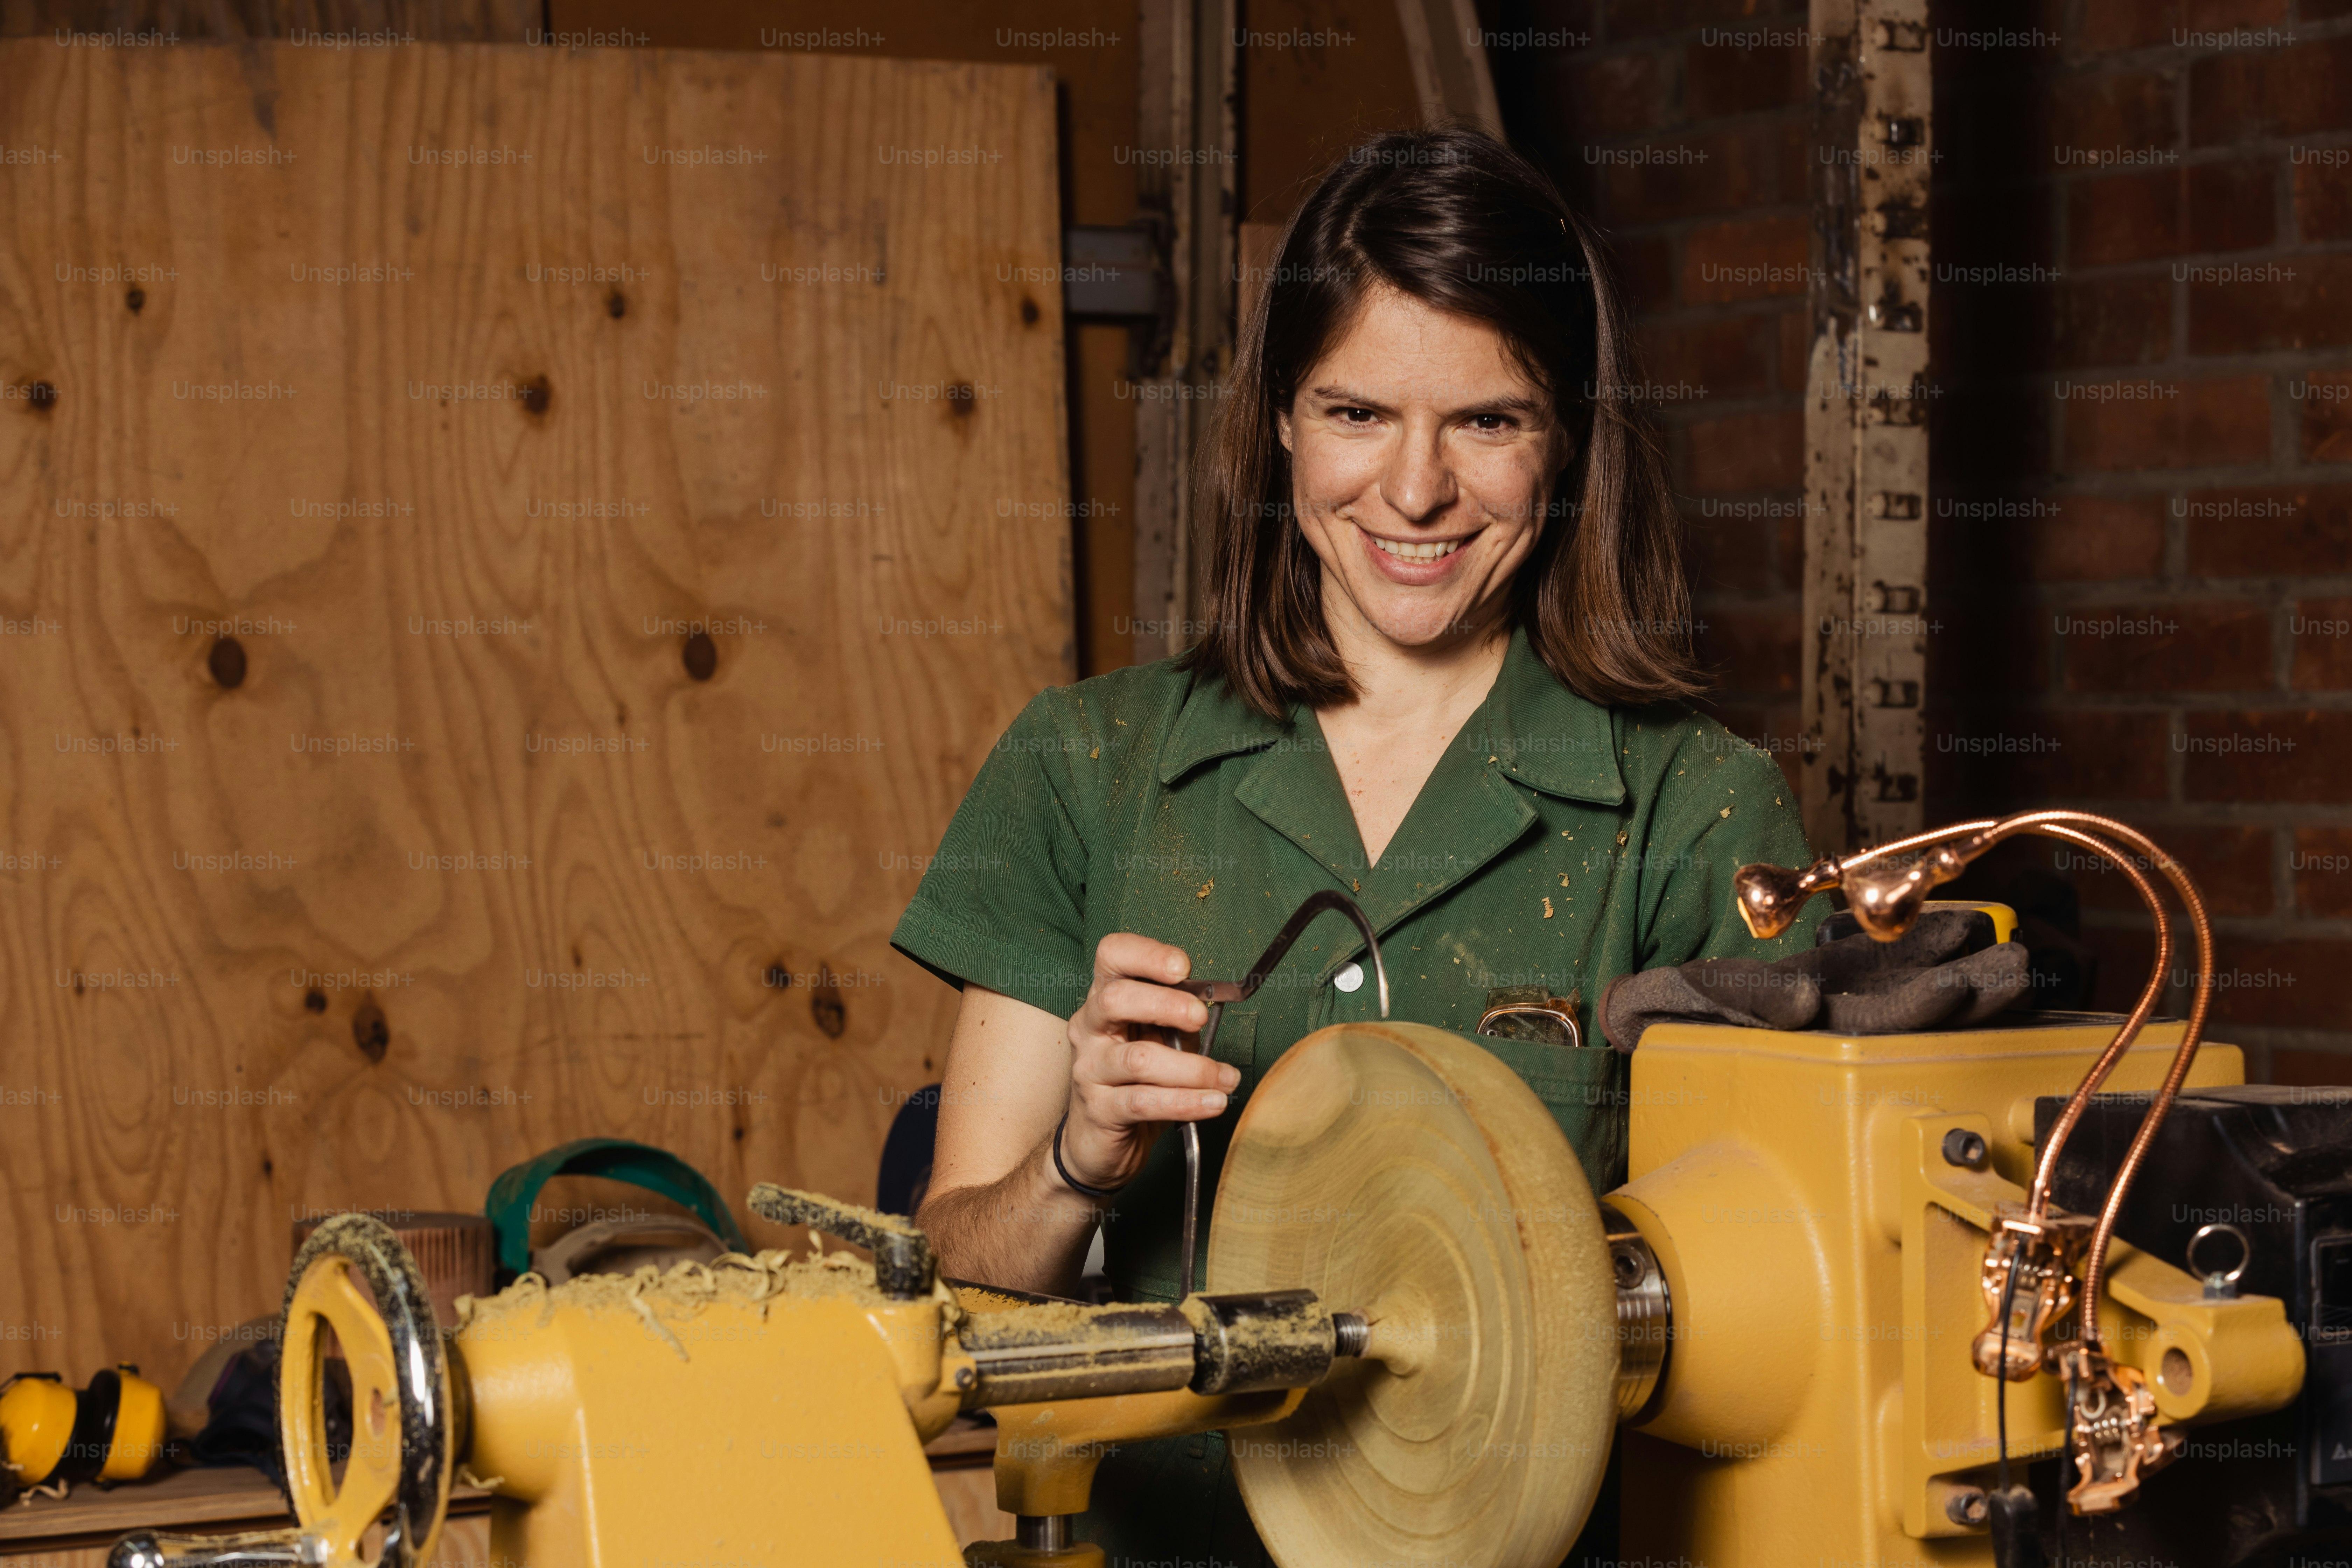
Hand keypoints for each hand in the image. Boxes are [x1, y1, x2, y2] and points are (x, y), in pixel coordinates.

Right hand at [1057, 933, 1240, 1192]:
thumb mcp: (1159, 1041)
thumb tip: (1211, 1003)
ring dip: (1192, 1068)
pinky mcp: (1100, 1109)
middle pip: (1116, 999)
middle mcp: (1089, 1028)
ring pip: (1138, 1059)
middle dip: (1165, 1004)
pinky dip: (1186, 1102)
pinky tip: (1213, 1102)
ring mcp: (1089, 1069)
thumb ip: (1178, 1021)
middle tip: (1200, 1017)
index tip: (1183, 968)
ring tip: (1226, 1078)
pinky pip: (1145, 1102)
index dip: (1146, 954)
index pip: (1112, 957)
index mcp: (1104, 1000)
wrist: (1097, 1143)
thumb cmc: (1134, 1083)